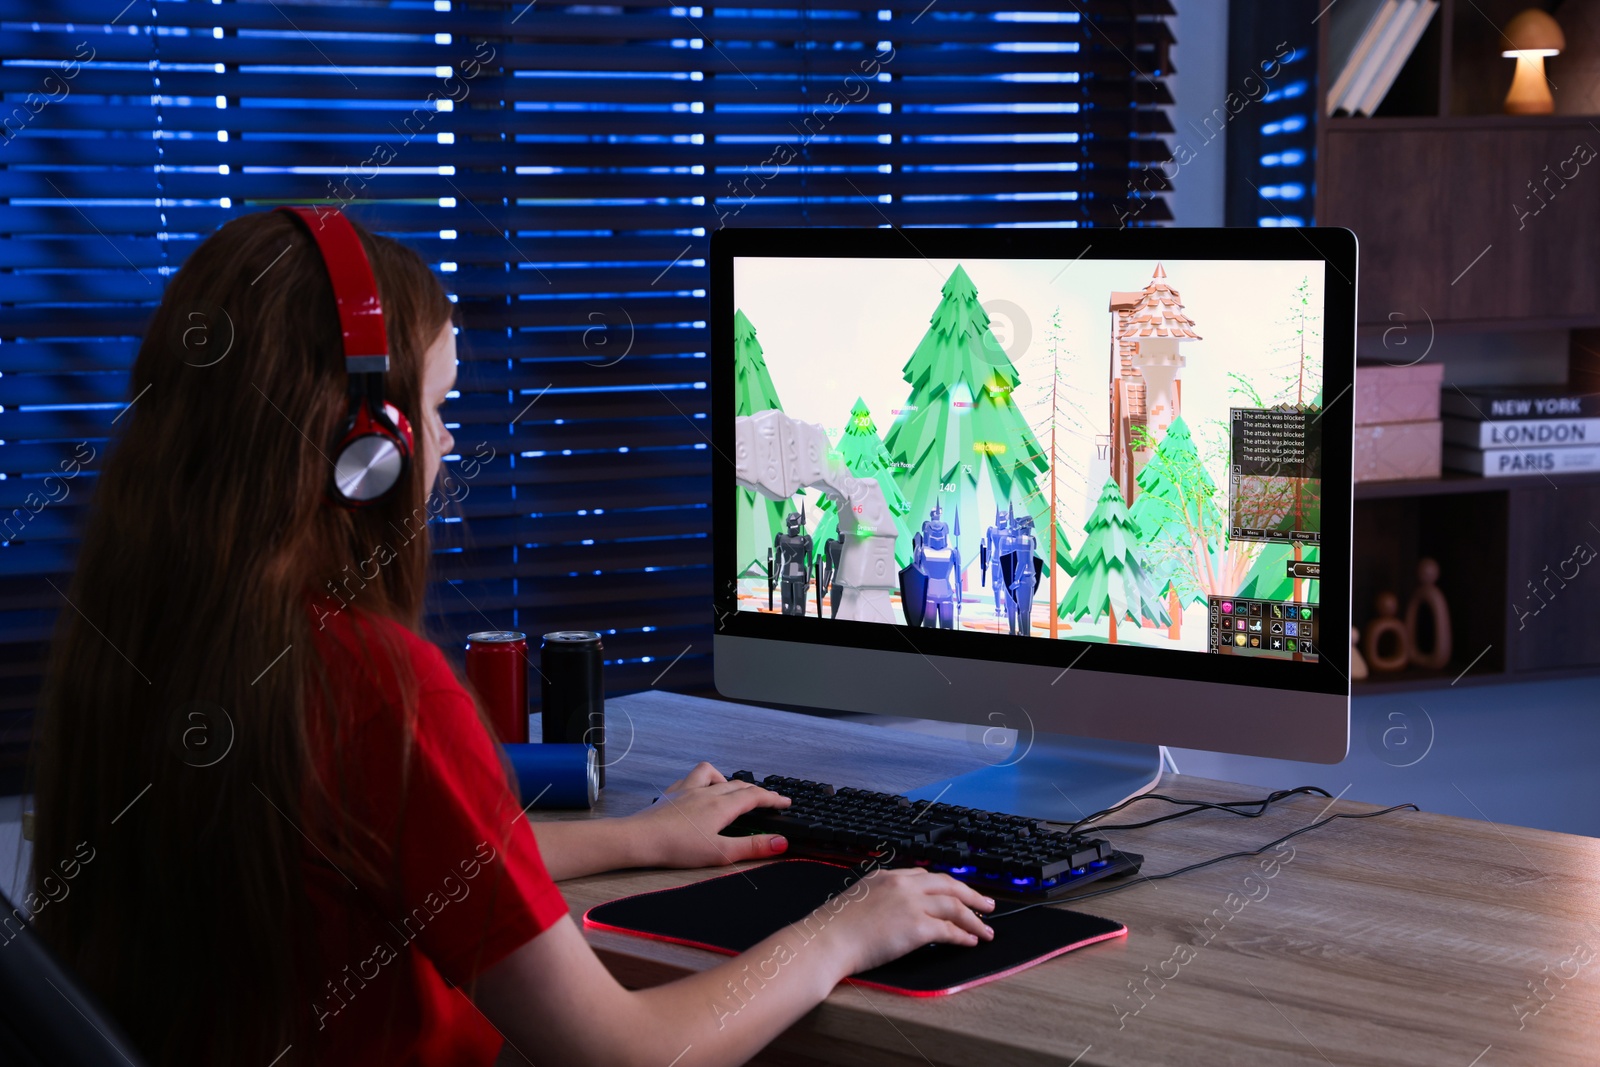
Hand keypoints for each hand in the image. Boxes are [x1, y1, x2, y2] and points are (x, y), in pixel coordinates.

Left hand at [624, 762, 791, 868]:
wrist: (639, 839)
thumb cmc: (676, 848)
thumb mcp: (720, 852)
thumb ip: (752, 847)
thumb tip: (780, 843)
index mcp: (721, 806)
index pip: (755, 797)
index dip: (773, 799)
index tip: (785, 802)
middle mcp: (706, 792)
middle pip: (738, 785)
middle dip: (756, 791)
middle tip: (767, 800)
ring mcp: (687, 789)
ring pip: (713, 774)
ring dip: (727, 779)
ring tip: (731, 792)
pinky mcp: (672, 794)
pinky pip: (691, 778)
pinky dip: (702, 781)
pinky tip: (699, 791)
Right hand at [812, 867, 994, 976]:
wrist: (826, 941)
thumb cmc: (832, 928)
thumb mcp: (855, 900)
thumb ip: (876, 898)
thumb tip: (888, 912)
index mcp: (885, 876)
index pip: (924, 876)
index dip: (945, 886)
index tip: (956, 893)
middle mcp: (901, 884)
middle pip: (947, 883)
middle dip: (971, 893)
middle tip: (987, 903)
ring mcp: (910, 904)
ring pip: (954, 905)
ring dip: (974, 918)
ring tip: (986, 928)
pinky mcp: (916, 927)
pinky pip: (949, 930)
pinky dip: (964, 935)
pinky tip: (971, 941)